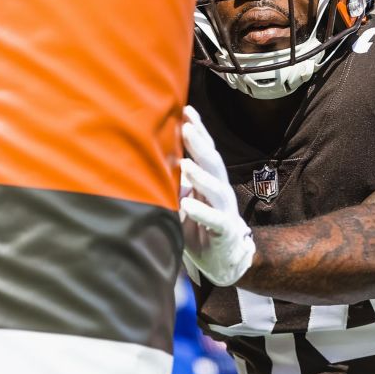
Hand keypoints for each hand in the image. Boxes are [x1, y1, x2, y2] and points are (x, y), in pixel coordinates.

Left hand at [179, 105, 254, 285]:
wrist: (224, 263)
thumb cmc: (200, 229)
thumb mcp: (183, 203)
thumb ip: (173, 184)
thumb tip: (149, 161)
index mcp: (210, 181)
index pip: (205, 152)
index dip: (198, 131)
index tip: (187, 110)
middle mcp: (219, 191)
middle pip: (213, 163)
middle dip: (200, 144)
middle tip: (187, 128)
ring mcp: (225, 210)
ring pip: (216, 188)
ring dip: (201, 175)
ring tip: (185, 164)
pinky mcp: (225, 231)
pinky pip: (215, 220)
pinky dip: (201, 211)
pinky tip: (188, 203)